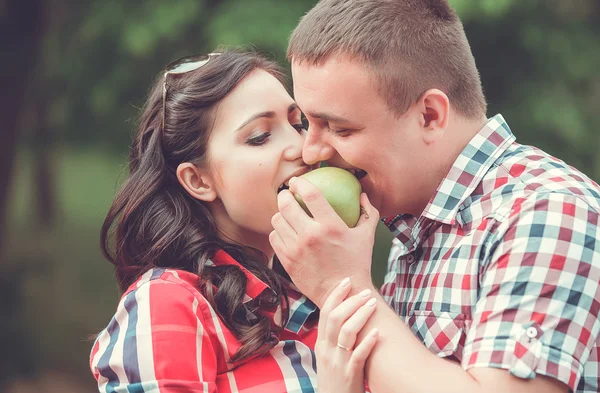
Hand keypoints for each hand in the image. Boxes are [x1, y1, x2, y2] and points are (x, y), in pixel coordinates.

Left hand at [270, 177, 379, 306]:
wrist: (344, 295)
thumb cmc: (357, 263)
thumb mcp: (367, 236)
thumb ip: (368, 212)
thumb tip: (362, 195)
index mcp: (330, 226)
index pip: (310, 194)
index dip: (301, 183)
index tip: (298, 181)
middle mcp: (310, 235)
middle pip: (286, 204)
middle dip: (284, 194)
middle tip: (288, 194)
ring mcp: (296, 249)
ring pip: (277, 220)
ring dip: (280, 213)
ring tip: (287, 213)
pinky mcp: (287, 261)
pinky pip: (275, 237)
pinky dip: (278, 231)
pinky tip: (285, 231)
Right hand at [316, 278, 378, 392]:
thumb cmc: (336, 379)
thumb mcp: (329, 356)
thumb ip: (334, 338)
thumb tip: (346, 315)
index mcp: (321, 344)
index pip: (325, 312)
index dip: (335, 295)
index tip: (347, 281)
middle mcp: (326, 350)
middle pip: (335, 318)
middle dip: (351, 302)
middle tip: (366, 292)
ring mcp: (337, 362)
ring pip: (346, 332)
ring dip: (361, 315)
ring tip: (373, 304)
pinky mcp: (349, 375)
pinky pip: (358, 355)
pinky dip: (368, 343)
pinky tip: (378, 333)